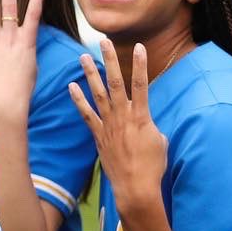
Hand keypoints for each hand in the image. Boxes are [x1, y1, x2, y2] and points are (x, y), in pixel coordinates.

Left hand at [68, 38, 167, 211]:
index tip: (139, 46)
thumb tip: (145, 122)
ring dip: (90, 74)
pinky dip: (78, 100)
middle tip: (104, 42)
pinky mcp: (99, 136)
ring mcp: (109, 125)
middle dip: (110, 60)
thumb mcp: (160, 141)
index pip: (141, 84)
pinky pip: (86, 115)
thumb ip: (150, 125)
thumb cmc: (153, 166)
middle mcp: (123, 117)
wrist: (136, 188)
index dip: (140, 64)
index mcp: (142, 116)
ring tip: (83, 56)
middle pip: (116, 82)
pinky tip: (71, 87)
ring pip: (98, 94)